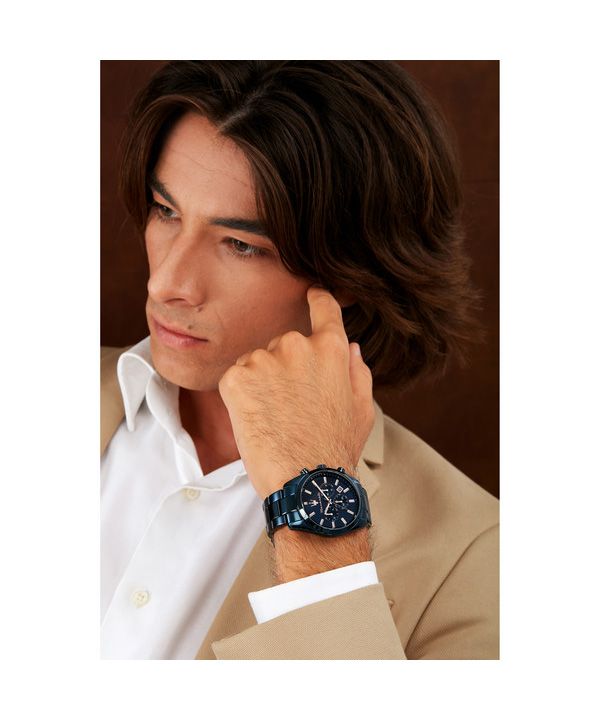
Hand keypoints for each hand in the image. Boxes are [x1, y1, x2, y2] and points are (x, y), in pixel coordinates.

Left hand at [217, 286, 374, 499]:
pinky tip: (256, 420)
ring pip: (257, 361)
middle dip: (283, 367)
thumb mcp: (361, 409)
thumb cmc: (335, 449)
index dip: (318, 298)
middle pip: (284, 344)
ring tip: (274, 418)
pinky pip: (235, 378)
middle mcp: (297, 345)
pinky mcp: (237, 377)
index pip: (324, 309)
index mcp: (331, 350)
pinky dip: (240, 396)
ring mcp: (265, 359)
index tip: (312, 292)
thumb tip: (350, 348)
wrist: (305, 481)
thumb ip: (356, 372)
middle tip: (290, 406)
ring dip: (260, 382)